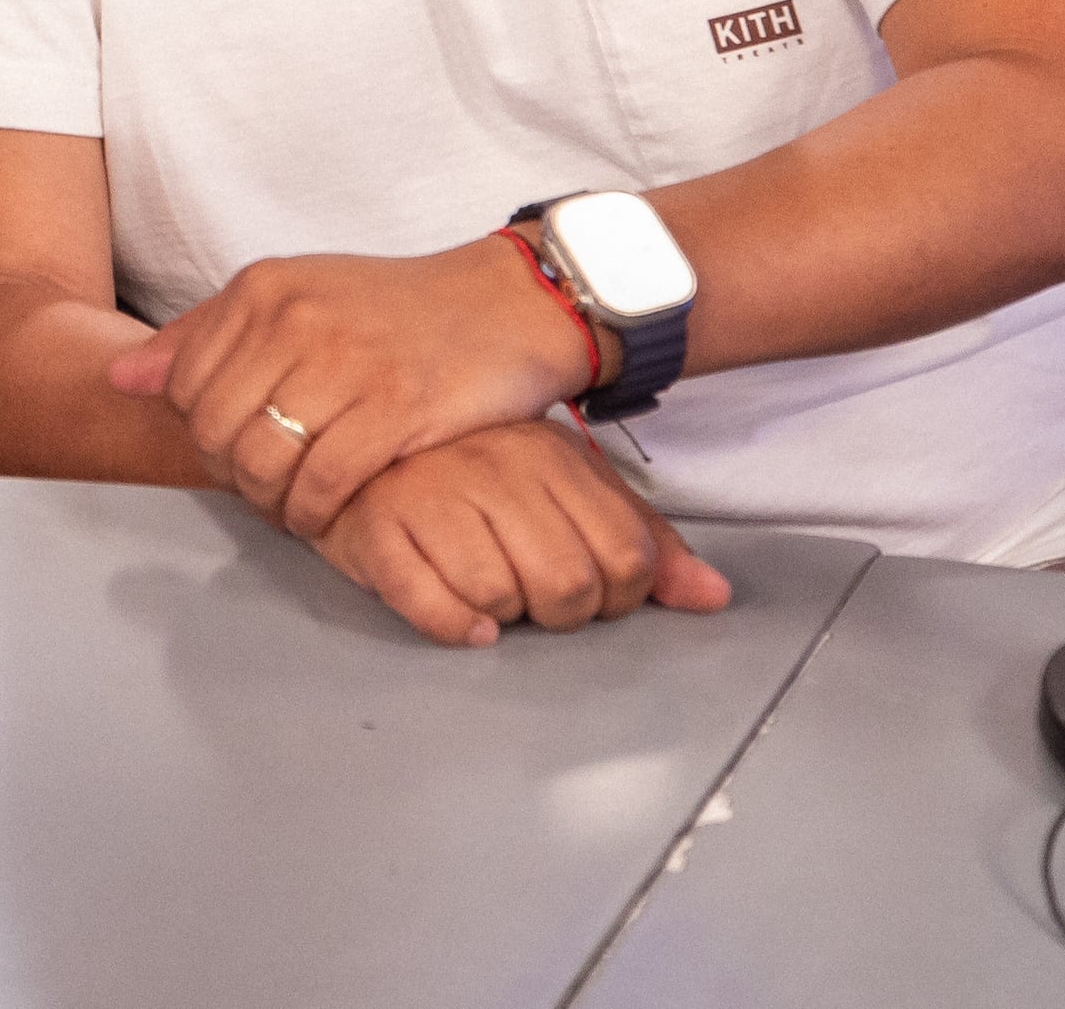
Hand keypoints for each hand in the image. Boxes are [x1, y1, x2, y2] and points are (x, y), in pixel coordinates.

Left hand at [107, 234, 598, 537]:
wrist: (506, 306)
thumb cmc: (395, 310)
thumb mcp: (296, 297)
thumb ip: (206, 335)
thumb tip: (121, 378)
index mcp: (264, 287)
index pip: (183, 385)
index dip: (200, 433)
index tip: (235, 450)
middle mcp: (296, 318)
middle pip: (217, 430)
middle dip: (233, 476)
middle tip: (264, 489)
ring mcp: (346, 362)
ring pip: (265, 462)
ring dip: (272, 504)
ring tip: (293, 507)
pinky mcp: (396, 407)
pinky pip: (324, 482)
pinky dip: (315, 513)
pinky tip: (327, 514)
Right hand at [301, 420, 732, 648]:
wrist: (350, 440)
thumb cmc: (470, 473)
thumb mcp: (565, 488)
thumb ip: (643, 540)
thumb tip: (714, 597)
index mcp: (550, 455)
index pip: (626, 558)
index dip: (619, 596)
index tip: (589, 587)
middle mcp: (493, 469)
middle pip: (568, 588)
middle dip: (559, 612)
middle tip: (531, 593)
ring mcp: (431, 496)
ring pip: (499, 598)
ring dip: (500, 614)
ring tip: (486, 588)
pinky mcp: (376, 529)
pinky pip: (431, 606)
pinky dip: (452, 624)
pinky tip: (459, 617)